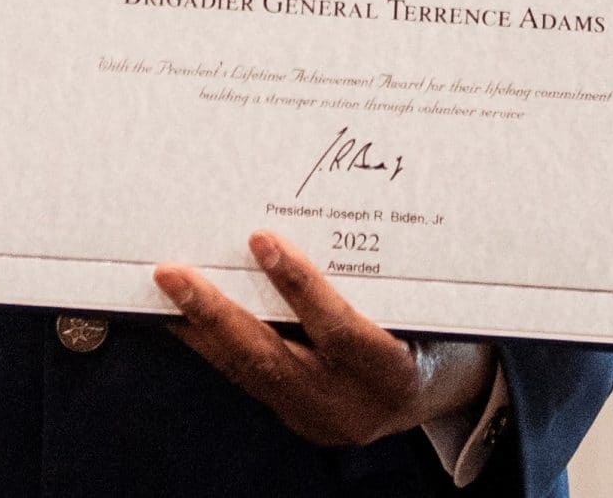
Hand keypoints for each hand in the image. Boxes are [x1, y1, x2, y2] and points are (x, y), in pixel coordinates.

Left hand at [154, 231, 491, 447]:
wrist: (449, 391)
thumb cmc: (440, 327)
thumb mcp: (428, 300)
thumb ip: (382, 266)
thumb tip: (322, 195)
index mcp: (392, 374)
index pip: (341, 333)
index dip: (301, 288)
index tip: (262, 239)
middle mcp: (351, 406)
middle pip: (272, 360)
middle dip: (216, 314)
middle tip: (172, 272)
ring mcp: (320, 418)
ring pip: (249, 373)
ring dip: (201, 328)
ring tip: (163, 287)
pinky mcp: (298, 417)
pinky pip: (247, 378)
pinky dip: (212, 344)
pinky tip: (183, 315)